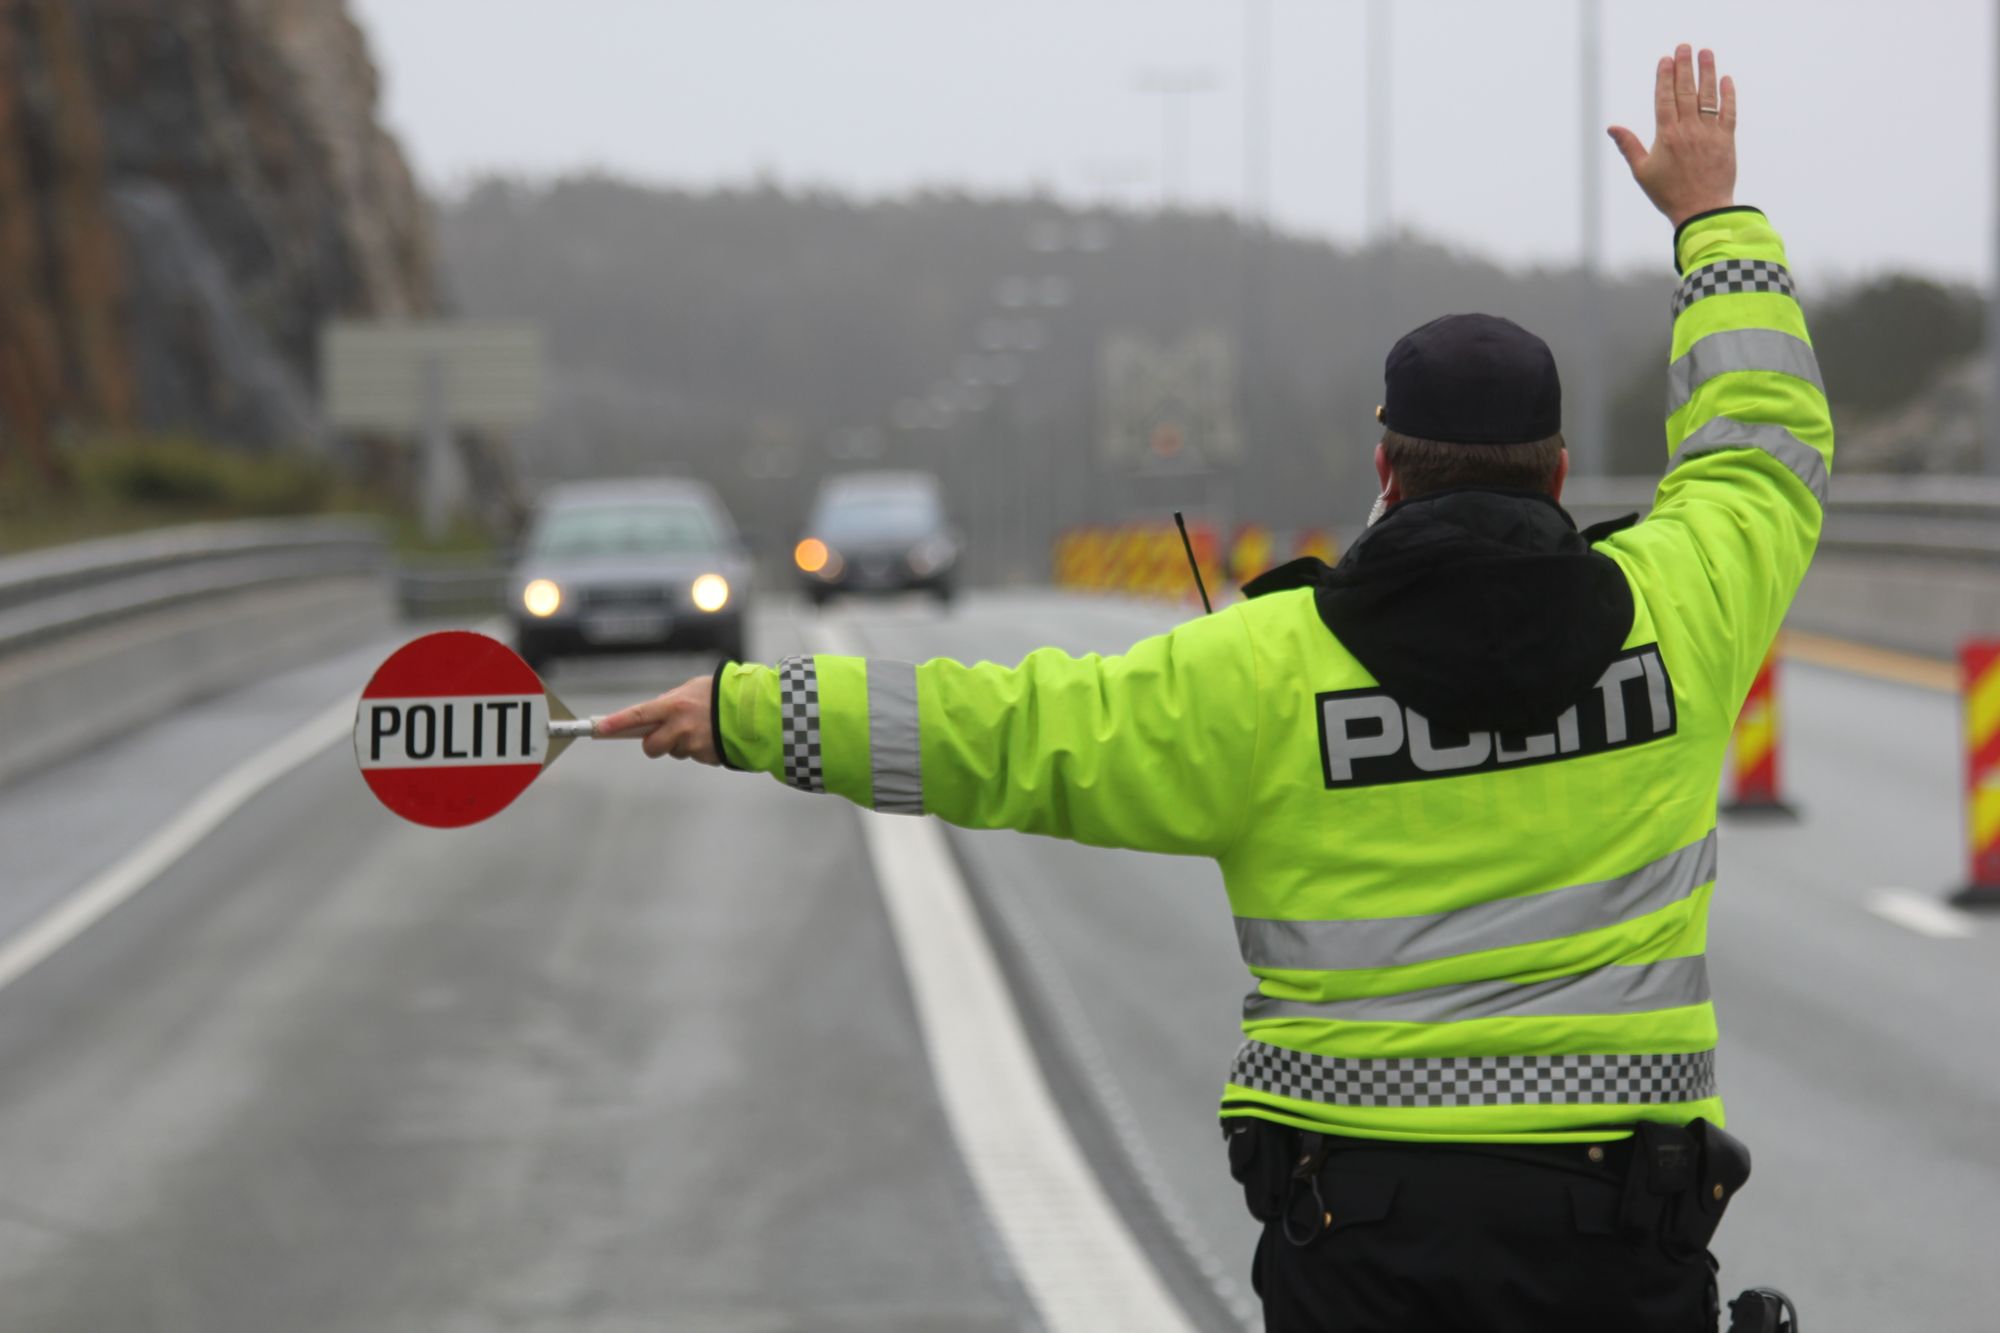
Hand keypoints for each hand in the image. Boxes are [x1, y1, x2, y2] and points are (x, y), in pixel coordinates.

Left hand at [597, 675, 717, 763]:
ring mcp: (694, 745)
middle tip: (665, 735)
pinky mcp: (707, 757)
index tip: (599, 729)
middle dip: (654, 743)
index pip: (638, 716)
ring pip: (675, 751)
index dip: (616, 723)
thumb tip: (656, 715)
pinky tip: (715, 735)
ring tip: (704, 728)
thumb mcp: (695, 688)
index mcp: (675, 705)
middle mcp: (680, 727)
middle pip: (651, 746)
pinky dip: (702, 748)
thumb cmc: (725, 694)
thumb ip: (673, 700)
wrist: (758, 711)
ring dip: (683, 744)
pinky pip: (696, 755)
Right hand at [1608, 44, 1735, 228]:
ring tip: (1706, 53)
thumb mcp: (1642, 172)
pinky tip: (1725, 79)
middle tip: (1684, 47)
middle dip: (1684, 67)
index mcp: (1666, 136)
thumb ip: (1628, 146)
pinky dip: (1728, 95)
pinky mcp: (1726, 140)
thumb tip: (1612, 126)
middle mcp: (1689, 130)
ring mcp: (1709, 134)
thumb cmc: (1668, 194)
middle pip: (1686, 92)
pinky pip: (1728, 112)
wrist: (1702, 211)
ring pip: (1708, 97)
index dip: (1665, 77)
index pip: (1665, 99)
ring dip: (1707, 72)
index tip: (1666, 60)